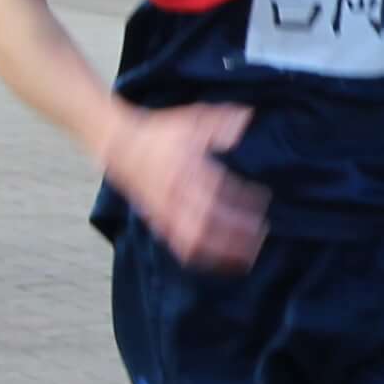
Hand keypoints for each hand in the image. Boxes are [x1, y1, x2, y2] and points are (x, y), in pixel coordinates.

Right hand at [100, 100, 269, 268]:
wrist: (119, 144)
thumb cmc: (159, 133)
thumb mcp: (190, 120)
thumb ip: (219, 122)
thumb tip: (246, 119)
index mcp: (186, 168)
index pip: (219, 188)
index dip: (243, 197)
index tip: (264, 200)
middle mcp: (175, 193)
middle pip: (208, 221)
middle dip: (236, 232)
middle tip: (262, 234)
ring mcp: (165, 210)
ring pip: (194, 239)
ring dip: (221, 252)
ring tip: (246, 258)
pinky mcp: (158, 221)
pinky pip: (178, 246)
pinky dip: (200, 257)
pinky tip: (217, 263)